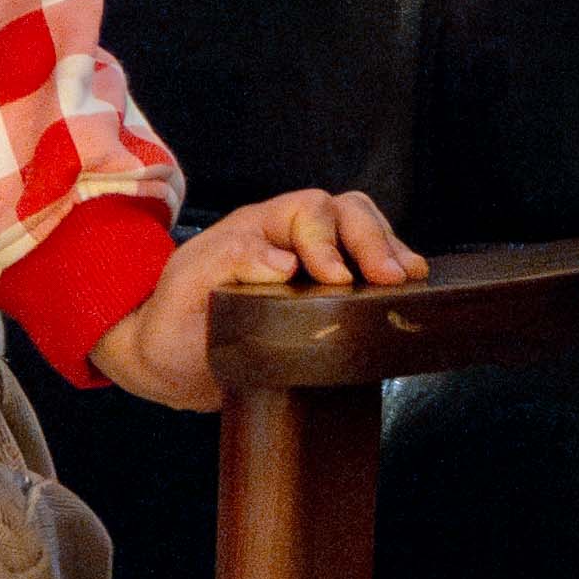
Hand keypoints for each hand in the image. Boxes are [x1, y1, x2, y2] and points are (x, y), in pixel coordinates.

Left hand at [96, 187, 427, 408]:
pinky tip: (406, 293)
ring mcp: (310, 267)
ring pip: (362, 233)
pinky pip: (364, 272)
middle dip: (373, 240)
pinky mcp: (324, 299)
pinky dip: (388, 274)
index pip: (307, 212)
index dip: (328, 241)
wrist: (169, 366)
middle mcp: (289, 239)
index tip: (337, 279)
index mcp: (257, 229)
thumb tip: (286, 261)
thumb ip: (227, 261)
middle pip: (345, 213)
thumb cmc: (172, 324)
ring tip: (410, 278)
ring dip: (390, 250)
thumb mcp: (186, 289)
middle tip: (393, 277)